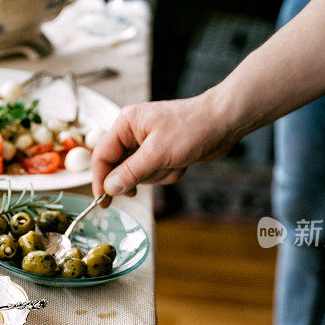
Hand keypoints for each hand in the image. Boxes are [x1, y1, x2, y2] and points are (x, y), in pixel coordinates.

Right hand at [91, 89, 239, 204]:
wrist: (224, 122)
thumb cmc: (192, 128)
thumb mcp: (158, 153)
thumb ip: (130, 172)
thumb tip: (109, 188)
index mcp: (126, 124)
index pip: (101, 156)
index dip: (100, 180)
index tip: (103, 201)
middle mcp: (132, 133)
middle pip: (120, 168)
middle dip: (142, 175)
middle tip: (159, 170)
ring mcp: (146, 144)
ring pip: (139, 175)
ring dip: (159, 175)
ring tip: (176, 161)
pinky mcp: (160, 153)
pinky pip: (154, 174)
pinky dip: (167, 174)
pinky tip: (181, 163)